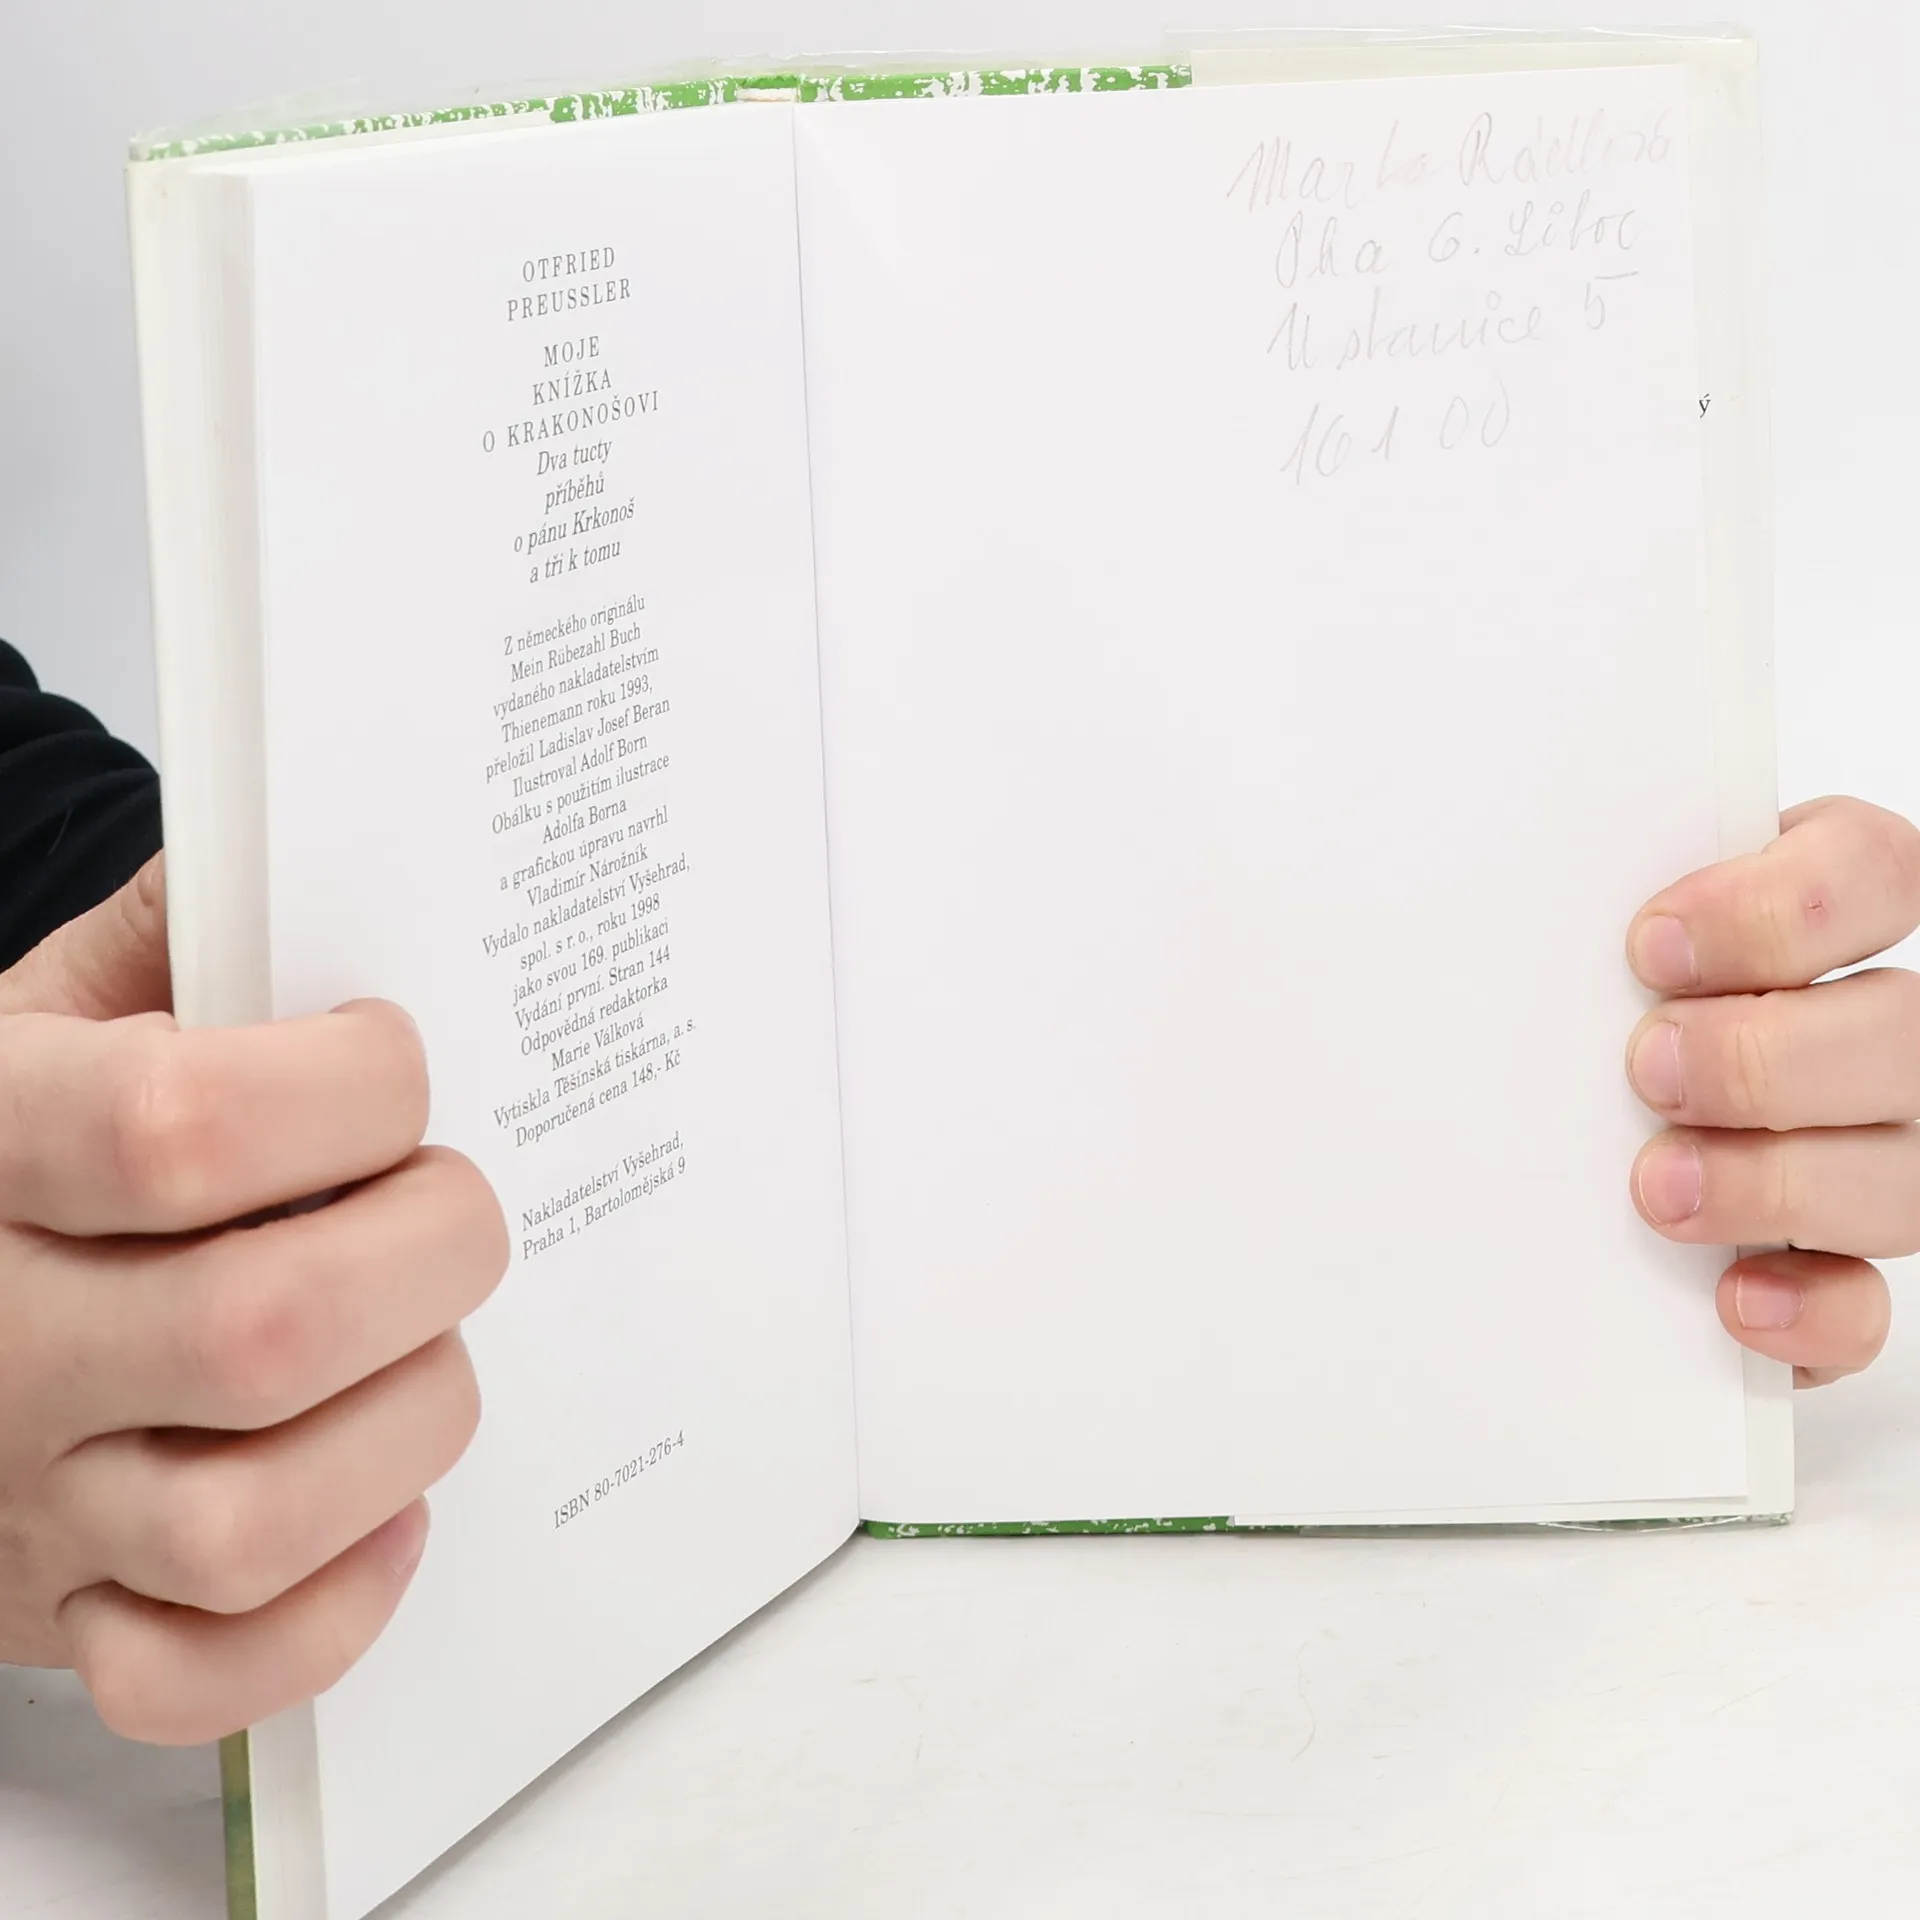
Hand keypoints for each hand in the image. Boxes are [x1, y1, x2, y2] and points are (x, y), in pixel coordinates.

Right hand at [0, 857, 506, 1741]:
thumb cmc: (19, 1123)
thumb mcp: (51, 1000)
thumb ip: (182, 924)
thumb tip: (330, 843)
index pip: (181, 1128)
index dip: (348, 1088)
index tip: (392, 1059)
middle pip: (267, 1327)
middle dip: (432, 1249)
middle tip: (448, 1202)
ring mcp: (24, 1500)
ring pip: (260, 1518)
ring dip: (409, 1422)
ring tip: (422, 1342)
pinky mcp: (61, 1613)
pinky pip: (208, 1673)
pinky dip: (331, 1603)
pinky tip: (372, 1504)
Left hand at [1627, 798, 1919, 1386]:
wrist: (1590, 1107)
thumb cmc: (1598, 1002)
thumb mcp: (1599, 937)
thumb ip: (1592, 919)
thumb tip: (1493, 927)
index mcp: (1838, 913)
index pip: (1873, 871)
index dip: (1780, 908)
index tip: (1652, 947)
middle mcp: (1890, 1032)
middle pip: (1901, 1031)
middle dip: (1767, 1057)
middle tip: (1649, 1069)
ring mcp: (1889, 1151)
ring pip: (1903, 1174)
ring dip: (1774, 1183)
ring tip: (1658, 1185)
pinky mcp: (1848, 1265)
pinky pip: (1869, 1303)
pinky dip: (1810, 1309)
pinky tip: (1732, 1296)